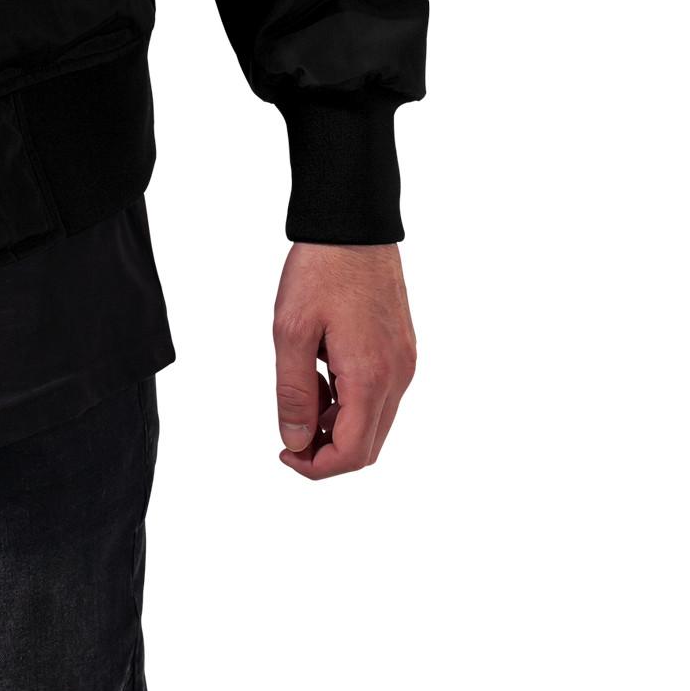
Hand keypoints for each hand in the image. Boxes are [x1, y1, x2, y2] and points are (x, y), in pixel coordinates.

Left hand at [272, 241, 416, 477]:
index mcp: (371, 376)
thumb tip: (296, 442)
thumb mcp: (291, 330)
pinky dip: (351, 400)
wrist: (354, 222)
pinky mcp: (402, 347)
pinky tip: (322, 374)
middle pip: (369, 445)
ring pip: (375, 420)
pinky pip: (380, 393)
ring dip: (339, 424)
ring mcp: (404, 361)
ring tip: (302, 390)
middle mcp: (398, 375)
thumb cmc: (320, 269)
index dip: (317, 467)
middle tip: (290, 431)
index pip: (353, 453)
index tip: (285, 453)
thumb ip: (293, 392)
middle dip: (328, 451)